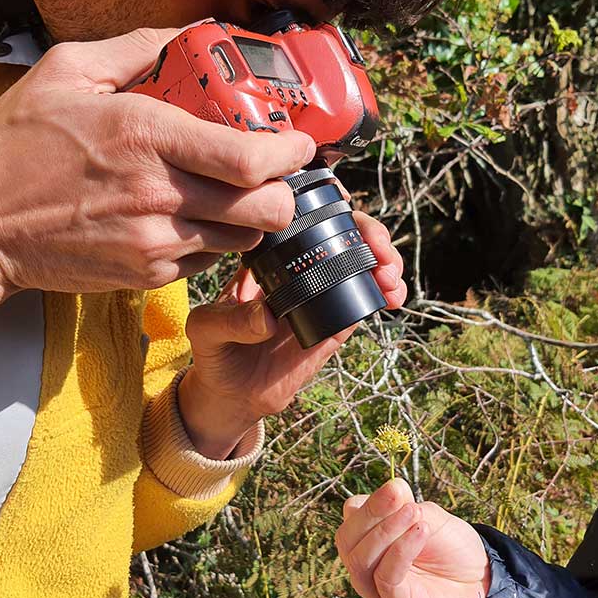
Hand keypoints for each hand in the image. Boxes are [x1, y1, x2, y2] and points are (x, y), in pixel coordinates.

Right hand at [0, 28, 315, 335]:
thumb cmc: (12, 150)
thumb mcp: (64, 72)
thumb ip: (134, 50)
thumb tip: (184, 35)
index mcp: (145, 136)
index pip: (250, 158)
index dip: (290, 153)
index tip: (298, 142)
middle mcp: (160, 195)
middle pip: (264, 209)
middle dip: (284, 191)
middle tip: (275, 172)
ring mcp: (156, 241)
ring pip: (244, 240)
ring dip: (250, 217)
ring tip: (233, 193)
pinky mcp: (147, 273)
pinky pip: (207, 260)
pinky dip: (213, 239)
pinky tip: (189, 216)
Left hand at [177, 212, 405, 458]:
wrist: (231, 394)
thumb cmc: (211, 351)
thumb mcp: (205, 331)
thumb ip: (230, 321)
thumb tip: (270, 318)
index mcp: (265, 254)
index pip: (299, 215)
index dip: (327, 202)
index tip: (342, 206)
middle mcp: (297, 266)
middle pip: (341, 232)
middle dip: (369, 233)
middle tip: (379, 251)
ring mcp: (321, 292)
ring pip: (361, 262)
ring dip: (385, 260)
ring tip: (389, 276)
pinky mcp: (336, 322)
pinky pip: (366, 300)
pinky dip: (385, 293)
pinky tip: (392, 298)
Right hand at [335, 478, 489, 597]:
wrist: (483, 581)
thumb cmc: (452, 548)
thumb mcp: (429, 517)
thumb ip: (406, 505)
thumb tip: (392, 486)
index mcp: (368, 538)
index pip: (351, 517)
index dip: (369, 503)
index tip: (396, 489)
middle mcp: (365, 565)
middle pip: (346, 539)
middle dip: (370, 514)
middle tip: (399, 496)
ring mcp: (376, 589)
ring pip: (359, 560)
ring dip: (385, 531)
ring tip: (414, 514)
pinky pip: (385, 578)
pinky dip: (401, 551)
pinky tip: (421, 531)